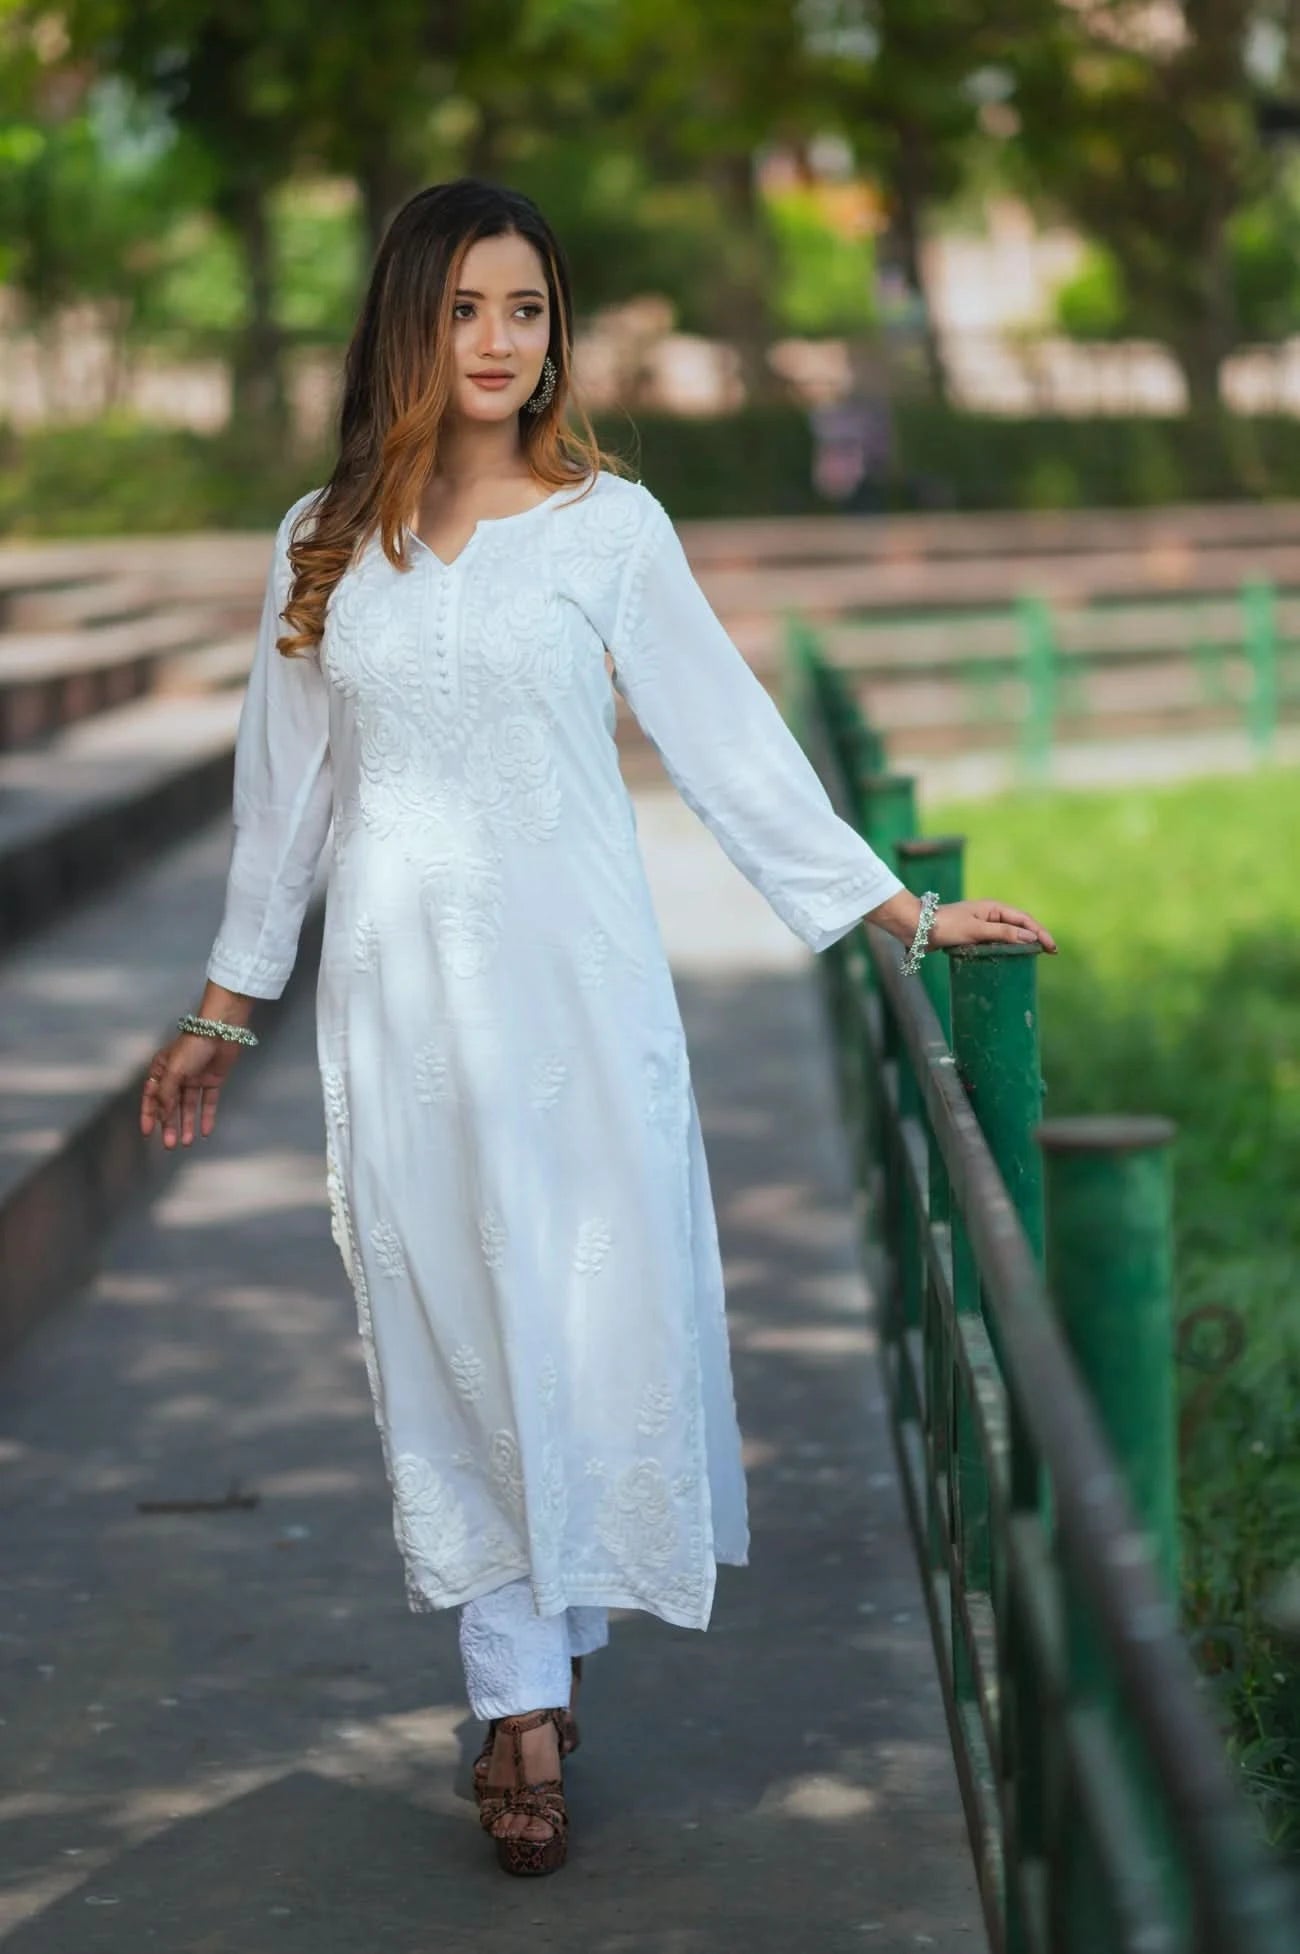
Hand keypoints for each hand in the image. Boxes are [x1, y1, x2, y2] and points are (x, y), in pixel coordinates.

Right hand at [139, 1031, 244, 1148]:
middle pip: (170, 1105)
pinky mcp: (212, 1081)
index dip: (149, 1114)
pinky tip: (205, 1132)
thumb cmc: (192, 1048)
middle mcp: (176, 1076)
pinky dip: (206, 1116)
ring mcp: (194, 1079)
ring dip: (187, 1124)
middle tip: (170, 1144)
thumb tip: (162, 1117)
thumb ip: (166, 1095)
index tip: (148, 1133)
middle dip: (169, 1125)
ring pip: (188, 1106)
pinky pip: (207, 1102)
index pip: (151, 1096)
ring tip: (186, 1143)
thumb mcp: (174, 1071)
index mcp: (161, 1070)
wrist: (221, 1032)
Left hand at [928, 899, 1056, 955]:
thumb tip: (1031, 938)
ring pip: (1009, 933)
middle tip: (1050, 952)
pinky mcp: (973, 934)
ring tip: (1037, 955)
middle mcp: (990, 914)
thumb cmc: (946, 926)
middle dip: (1036, 937)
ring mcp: (982, 924)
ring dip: (1023, 942)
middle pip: (1019, 925)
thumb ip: (1003, 933)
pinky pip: (996, 940)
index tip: (1052, 948)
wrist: (917, 927)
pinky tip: (1012, 957)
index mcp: (994, 907)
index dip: (1040, 933)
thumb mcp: (976, 930)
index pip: (1024, 920)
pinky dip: (1007, 947)